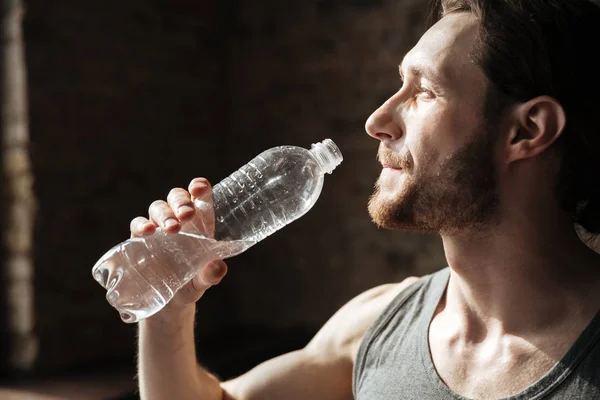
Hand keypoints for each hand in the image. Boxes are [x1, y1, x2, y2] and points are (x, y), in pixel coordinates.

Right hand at [129, 177, 227, 311]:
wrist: (168, 302)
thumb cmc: (191, 283)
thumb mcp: (203, 281)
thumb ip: (211, 274)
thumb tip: (218, 267)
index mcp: (200, 224)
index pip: (200, 196)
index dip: (200, 187)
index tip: (199, 188)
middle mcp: (179, 221)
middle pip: (177, 197)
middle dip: (181, 201)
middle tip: (186, 215)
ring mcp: (158, 228)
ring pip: (158, 207)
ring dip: (164, 214)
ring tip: (171, 229)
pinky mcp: (140, 240)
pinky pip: (137, 224)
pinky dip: (141, 224)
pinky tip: (147, 232)